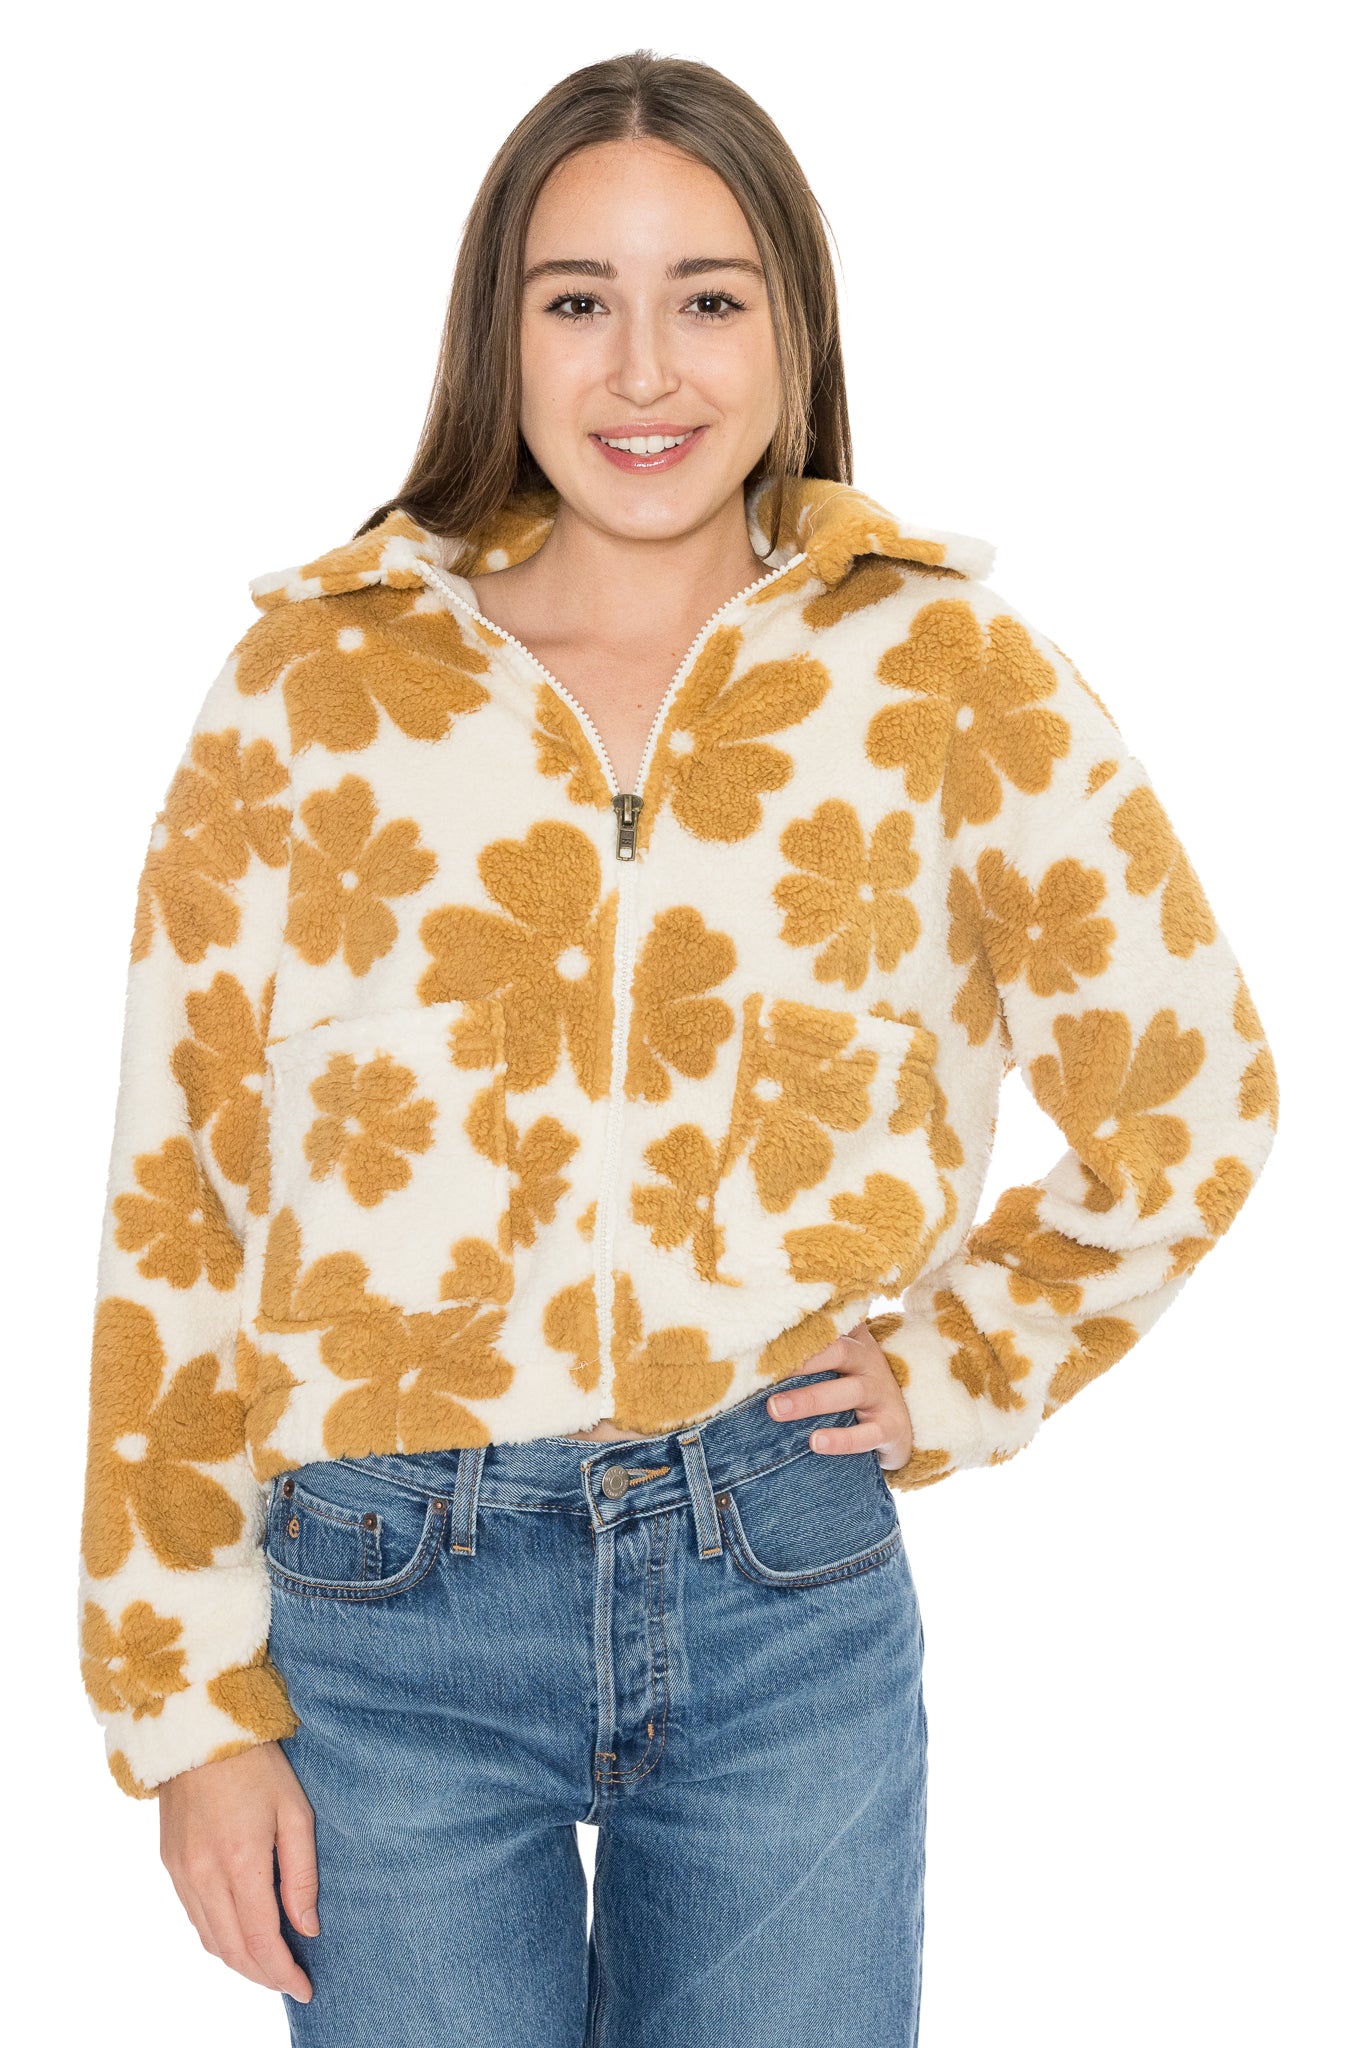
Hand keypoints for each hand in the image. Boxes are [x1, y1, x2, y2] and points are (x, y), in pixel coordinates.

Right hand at [157, 1739, 317, 2003]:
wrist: (201, 1730)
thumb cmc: (257, 1765)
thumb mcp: (295, 1812)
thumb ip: (301, 1875)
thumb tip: (308, 1927)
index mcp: (241, 1863)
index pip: (261, 1942)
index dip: (283, 1973)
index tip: (305, 1988)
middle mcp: (204, 1876)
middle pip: (233, 1951)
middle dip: (263, 1975)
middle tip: (291, 1981)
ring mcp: (182, 1872)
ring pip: (210, 1940)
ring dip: (240, 1961)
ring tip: (270, 1964)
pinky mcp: (170, 1863)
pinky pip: (194, 1917)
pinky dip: (218, 1936)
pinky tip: (239, 1934)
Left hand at [767, 1321, 913, 1468]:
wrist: (900, 1426)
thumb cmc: (853, 1389)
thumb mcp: (836, 1365)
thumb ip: (806, 1353)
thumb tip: (748, 1351)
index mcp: (853, 1340)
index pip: (826, 1327)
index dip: (796, 1328)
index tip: (761, 1333)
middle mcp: (869, 1361)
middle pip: (837, 1352)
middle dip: (800, 1361)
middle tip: (761, 1372)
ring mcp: (882, 1393)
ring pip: (849, 1392)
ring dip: (810, 1400)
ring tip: (776, 1409)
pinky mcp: (891, 1427)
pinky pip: (867, 1434)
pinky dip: (841, 1440)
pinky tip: (815, 1442)